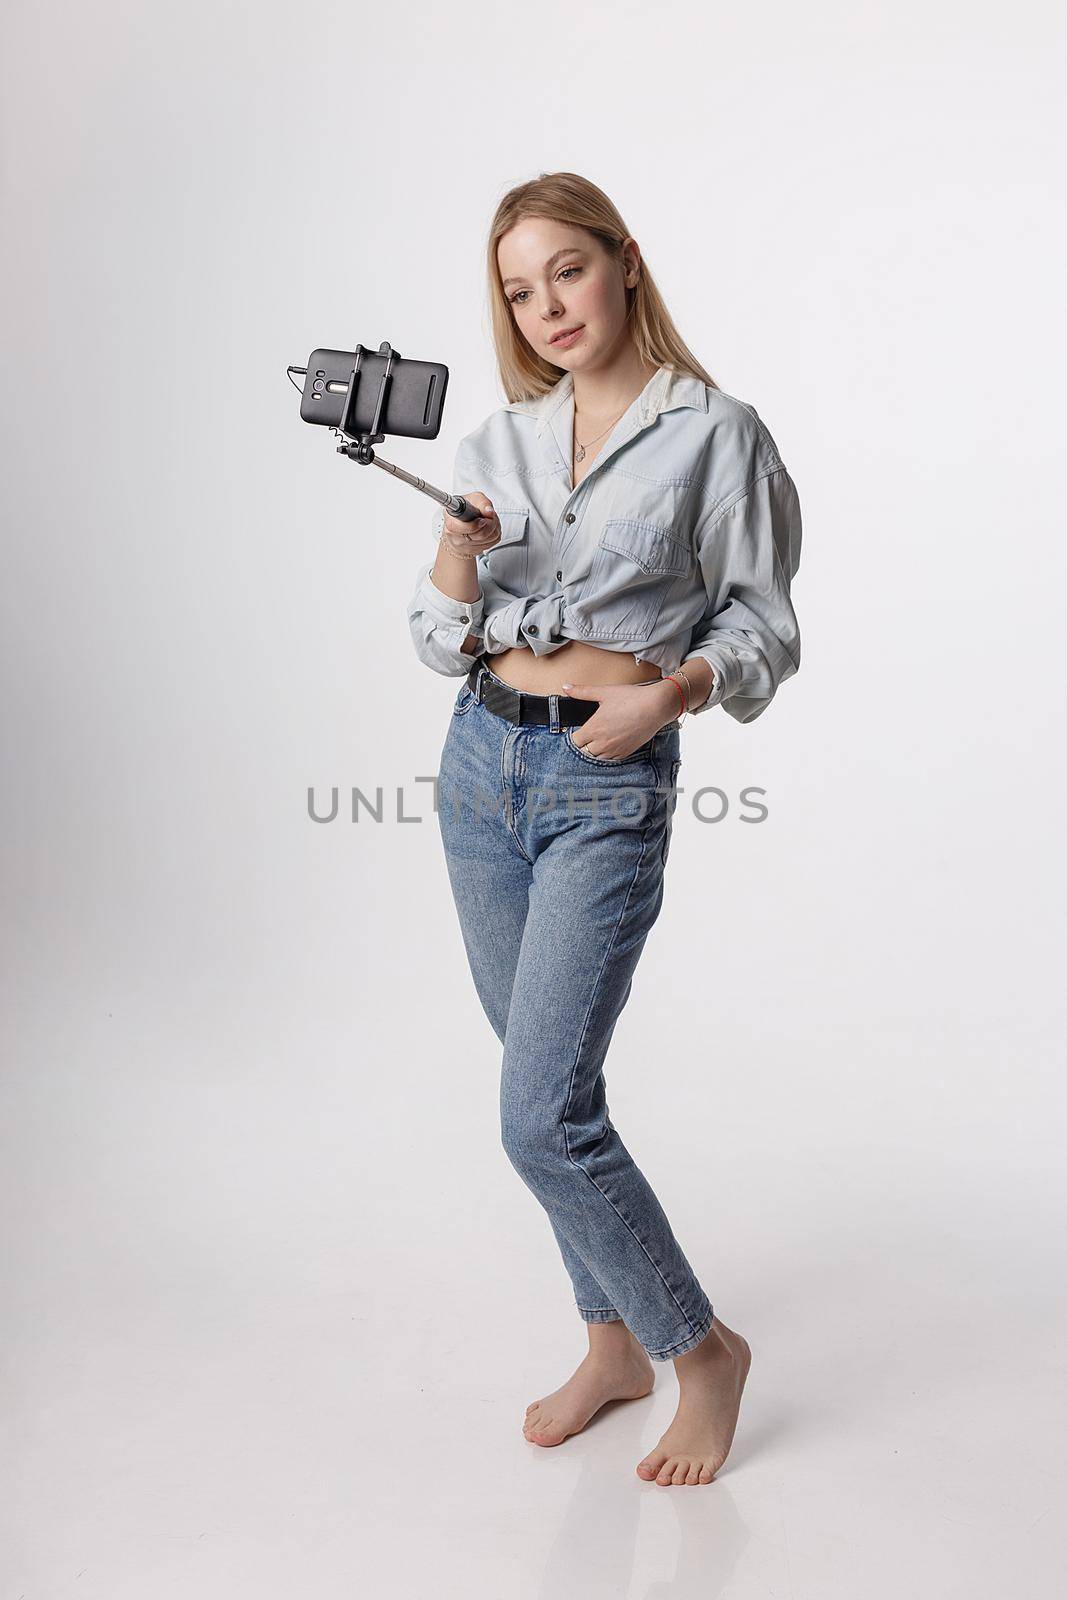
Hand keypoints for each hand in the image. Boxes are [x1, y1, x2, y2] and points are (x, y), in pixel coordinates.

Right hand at [440, 492, 501, 558]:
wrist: (460, 524)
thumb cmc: (465, 509)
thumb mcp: (473, 498)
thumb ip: (482, 502)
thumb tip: (489, 512)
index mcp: (451, 521)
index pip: (463, 528)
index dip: (475, 525)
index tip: (482, 520)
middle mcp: (454, 536)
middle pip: (481, 534)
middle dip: (490, 522)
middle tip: (487, 516)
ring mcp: (464, 546)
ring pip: (490, 538)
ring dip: (494, 527)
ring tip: (487, 521)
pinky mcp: (474, 551)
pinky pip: (492, 543)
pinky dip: (494, 534)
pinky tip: (487, 528)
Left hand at [560, 679, 676, 760]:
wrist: (656, 707)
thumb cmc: (632, 698)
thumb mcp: (604, 692)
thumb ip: (582, 692)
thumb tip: (566, 687)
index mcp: (594, 728)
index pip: (574, 741)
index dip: (575, 735)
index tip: (578, 730)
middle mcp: (602, 742)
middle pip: (583, 751)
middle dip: (584, 744)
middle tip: (588, 735)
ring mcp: (614, 749)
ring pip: (596, 757)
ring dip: (595, 750)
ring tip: (599, 739)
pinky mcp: (625, 753)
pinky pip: (610, 759)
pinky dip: (607, 754)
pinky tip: (610, 743)